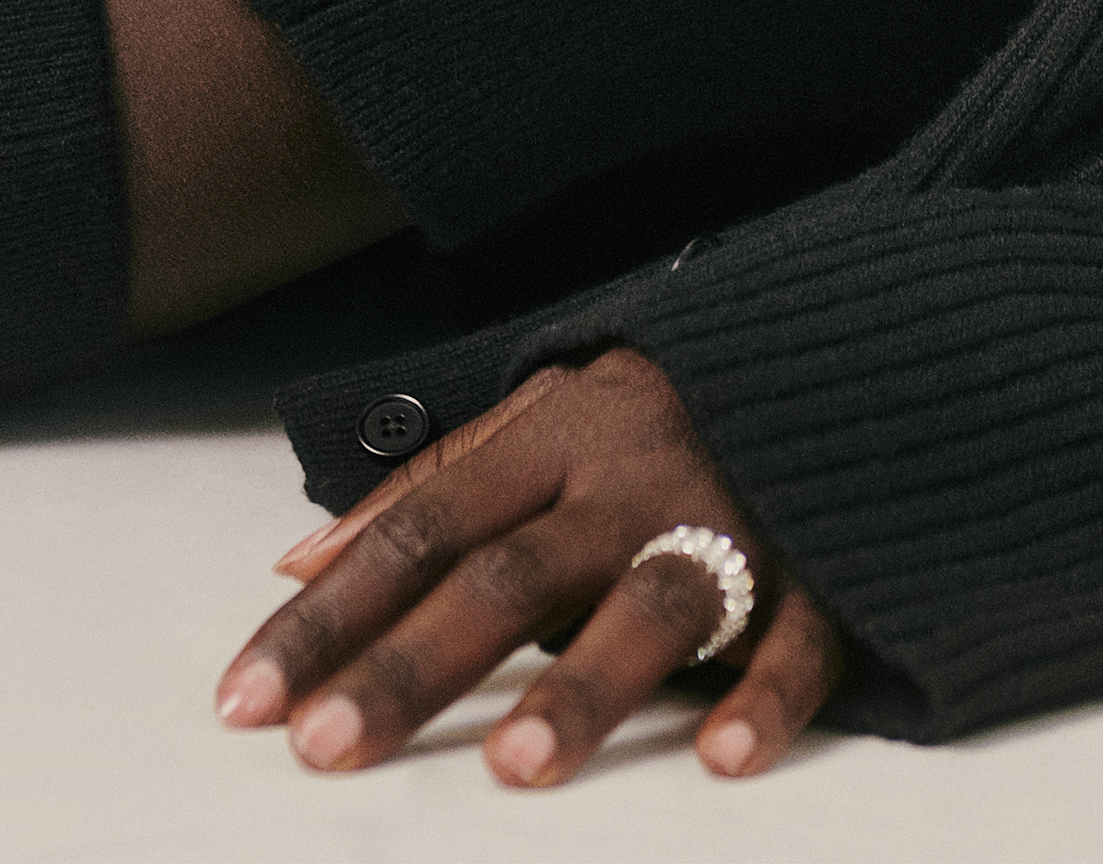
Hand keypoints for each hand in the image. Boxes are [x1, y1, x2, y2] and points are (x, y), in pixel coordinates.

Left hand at [218, 353, 843, 787]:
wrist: (853, 338)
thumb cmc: (674, 397)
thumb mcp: (551, 407)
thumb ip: (432, 476)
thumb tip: (295, 557)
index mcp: (563, 431)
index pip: (425, 524)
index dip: (334, 609)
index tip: (249, 695)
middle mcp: (634, 476)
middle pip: (512, 573)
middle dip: (415, 663)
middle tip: (328, 747)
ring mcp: (734, 518)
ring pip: (650, 602)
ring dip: (582, 683)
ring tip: (515, 765)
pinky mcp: (827, 565)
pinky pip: (802, 635)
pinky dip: (767, 694)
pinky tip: (723, 756)